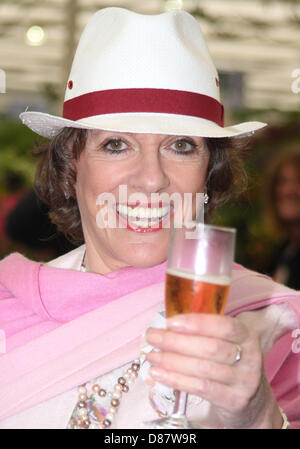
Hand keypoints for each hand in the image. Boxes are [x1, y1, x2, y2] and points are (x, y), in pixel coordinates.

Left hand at [145, 313, 281, 428]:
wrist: (254, 402)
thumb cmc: (231, 364)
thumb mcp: (227, 344)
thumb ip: (204, 332)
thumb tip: (167, 325)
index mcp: (247, 335)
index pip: (224, 325)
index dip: (196, 323)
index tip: (170, 322)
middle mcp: (250, 357)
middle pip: (210, 347)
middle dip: (176, 341)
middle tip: (153, 337)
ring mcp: (244, 380)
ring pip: (202, 368)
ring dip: (172, 361)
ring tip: (152, 355)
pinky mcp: (234, 400)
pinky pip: (201, 388)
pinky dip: (176, 379)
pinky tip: (159, 374)